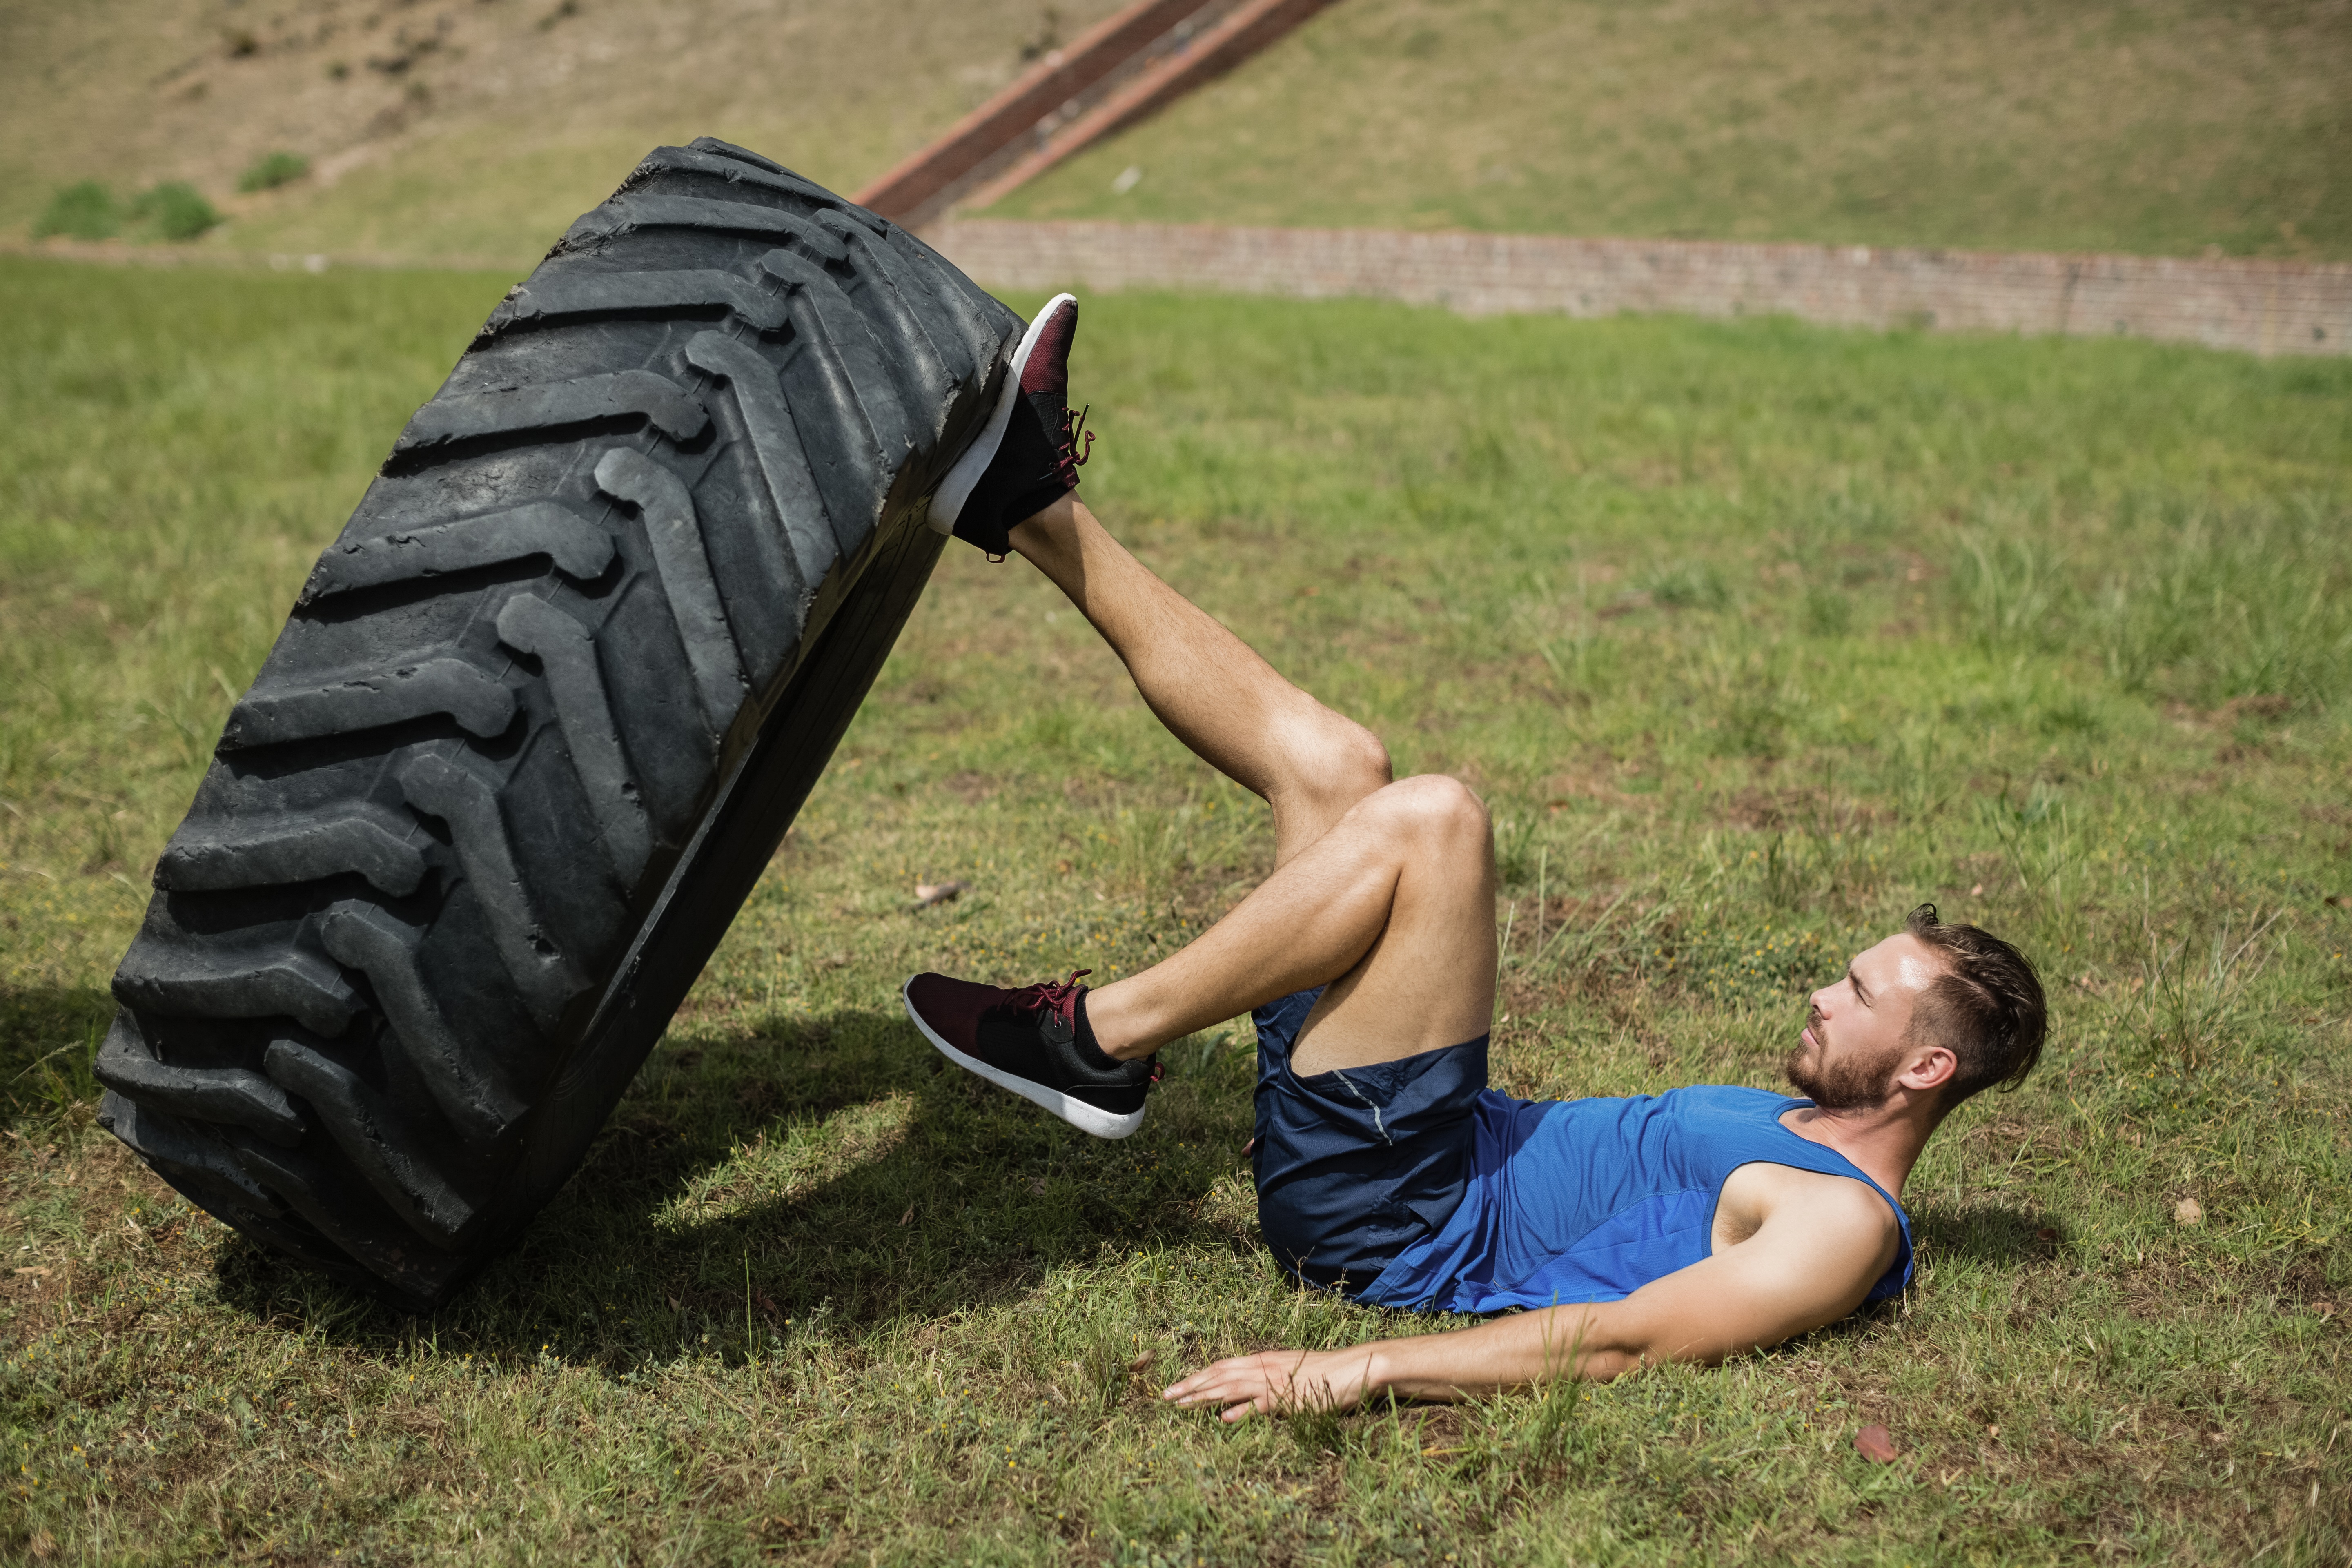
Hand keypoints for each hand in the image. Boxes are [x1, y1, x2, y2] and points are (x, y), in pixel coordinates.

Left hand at [1161, 1346, 1378, 1421]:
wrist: (1354, 1367)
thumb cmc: (1323, 1372)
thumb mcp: (1288, 1372)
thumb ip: (1265, 1383)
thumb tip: (1243, 1396)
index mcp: (1262, 1360)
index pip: (1222, 1366)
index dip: (1198, 1376)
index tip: (1177, 1385)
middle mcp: (1263, 1367)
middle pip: (1219, 1374)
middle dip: (1190, 1385)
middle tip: (1164, 1396)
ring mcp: (1274, 1382)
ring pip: (1231, 1387)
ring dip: (1204, 1396)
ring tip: (1180, 1405)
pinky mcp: (1289, 1398)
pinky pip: (1260, 1405)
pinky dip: (1241, 1411)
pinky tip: (1223, 1419)